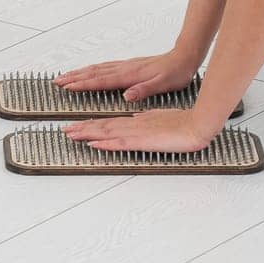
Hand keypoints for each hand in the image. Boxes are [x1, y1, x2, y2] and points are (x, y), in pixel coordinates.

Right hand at [53, 48, 198, 101]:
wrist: (185, 57)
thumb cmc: (176, 73)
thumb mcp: (163, 86)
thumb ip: (144, 90)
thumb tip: (127, 96)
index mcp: (130, 75)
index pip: (101, 81)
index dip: (82, 84)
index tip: (67, 86)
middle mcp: (125, 68)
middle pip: (93, 72)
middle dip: (74, 77)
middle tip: (57, 81)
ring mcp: (126, 65)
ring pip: (98, 68)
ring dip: (80, 72)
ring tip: (67, 76)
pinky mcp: (130, 64)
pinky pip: (106, 66)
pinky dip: (93, 69)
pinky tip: (90, 70)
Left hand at [62, 108, 215, 152]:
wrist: (198, 124)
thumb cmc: (183, 122)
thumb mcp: (159, 119)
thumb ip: (144, 120)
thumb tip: (133, 119)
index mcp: (136, 120)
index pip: (108, 123)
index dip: (91, 125)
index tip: (76, 126)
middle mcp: (133, 124)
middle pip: (103, 126)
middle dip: (82, 128)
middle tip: (65, 131)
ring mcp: (138, 132)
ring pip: (107, 132)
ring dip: (87, 133)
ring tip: (71, 135)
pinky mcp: (144, 140)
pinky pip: (121, 142)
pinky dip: (106, 143)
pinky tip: (94, 144)